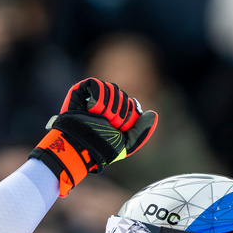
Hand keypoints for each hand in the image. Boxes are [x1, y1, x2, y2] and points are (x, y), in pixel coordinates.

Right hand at [31, 77, 157, 196]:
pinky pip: (96, 84)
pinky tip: (93, 108)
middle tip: (107, 124)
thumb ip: (142, 131)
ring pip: (111, 89)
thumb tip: (153, 113)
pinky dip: (98, 97)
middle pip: (122, 96)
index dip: (127, 117)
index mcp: (116, 115)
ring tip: (98, 118)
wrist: (79, 147)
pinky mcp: (81, 91)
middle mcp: (106, 105)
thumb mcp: (126, 144)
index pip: (130, 105)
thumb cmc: (100, 148)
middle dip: (118, 113)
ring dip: (107, 107)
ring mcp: (93, 97)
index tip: (118, 128)